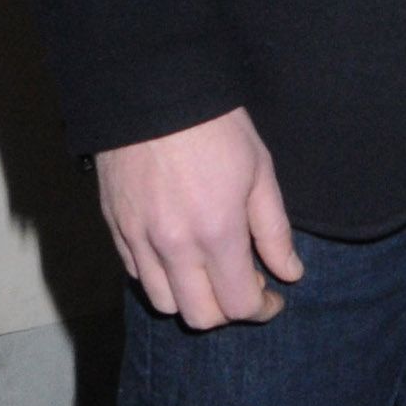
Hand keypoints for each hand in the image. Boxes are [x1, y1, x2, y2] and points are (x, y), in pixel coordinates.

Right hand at [96, 106, 305, 327]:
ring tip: (210, 269)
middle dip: (228, 311)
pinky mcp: (115, 228)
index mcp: (217, 231)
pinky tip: (178, 253)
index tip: (273, 298)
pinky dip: (160, 276)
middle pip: (200, 317)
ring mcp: (139, 240)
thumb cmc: (216, 124)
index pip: (238, 304)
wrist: (154, 89)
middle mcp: (174, 246)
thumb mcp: (260, 169)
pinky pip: (136, 275)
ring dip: (192, 297)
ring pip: (164, 303)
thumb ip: (274, 230)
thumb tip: (290, 274)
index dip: (262, 309)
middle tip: (244, 283)